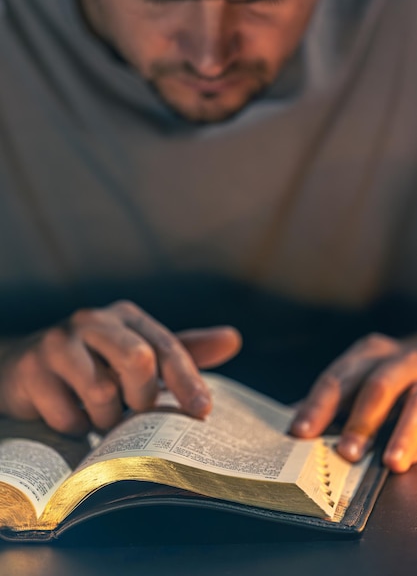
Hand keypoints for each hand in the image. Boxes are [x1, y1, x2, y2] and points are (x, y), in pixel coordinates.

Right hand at [0, 301, 240, 433]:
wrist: (27, 368)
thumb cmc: (96, 364)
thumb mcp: (140, 355)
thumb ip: (182, 352)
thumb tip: (233, 338)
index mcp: (124, 317)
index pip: (165, 345)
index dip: (187, 380)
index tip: (203, 412)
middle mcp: (92, 320)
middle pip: (137, 360)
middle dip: (142, 398)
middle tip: (134, 412)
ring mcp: (58, 342)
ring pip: (102, 392)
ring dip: (106, 419)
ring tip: (97, 415)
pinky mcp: (31, 370)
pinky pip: (68, 415)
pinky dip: (76, 427)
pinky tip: (69, 416)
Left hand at [290, 333, 416, 472]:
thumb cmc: (390, 377)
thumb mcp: (361, 378)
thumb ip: (332, 401)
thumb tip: (291, 427)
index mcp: (367, 355)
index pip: (336, 380)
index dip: (317, 406)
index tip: (300, 432)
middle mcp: (398, 359)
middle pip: (377, 387)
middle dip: (362, 421)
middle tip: (347, 453)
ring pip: (416, 402)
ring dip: (404, 434)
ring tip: (392, 462)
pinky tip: (414, 459)